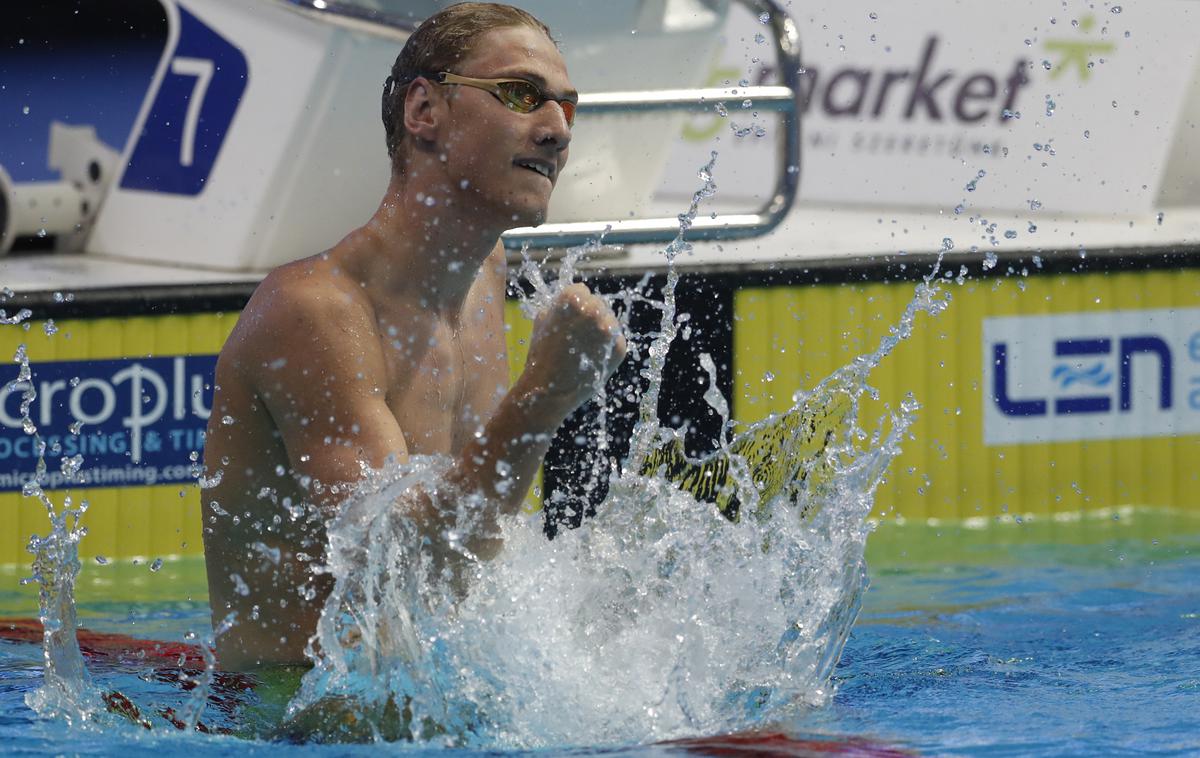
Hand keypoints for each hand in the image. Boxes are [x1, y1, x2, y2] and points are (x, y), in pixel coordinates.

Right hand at [521, 283, 627, 412]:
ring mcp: (609, 329)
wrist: (550, 390)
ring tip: (581, 348)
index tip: (565, 320)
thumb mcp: (542, 321)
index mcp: (572, 298)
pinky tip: (591, 357)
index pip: (580, 290)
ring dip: (598, 329)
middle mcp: (594, 310)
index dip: (571, 306)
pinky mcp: (619, 347)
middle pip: (597, 303)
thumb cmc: (541, 355)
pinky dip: (606, 346)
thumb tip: (571, 298)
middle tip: (574, 337)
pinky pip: (614, 339)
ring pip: (608, 320)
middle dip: (587, 316)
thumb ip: (558, 304)